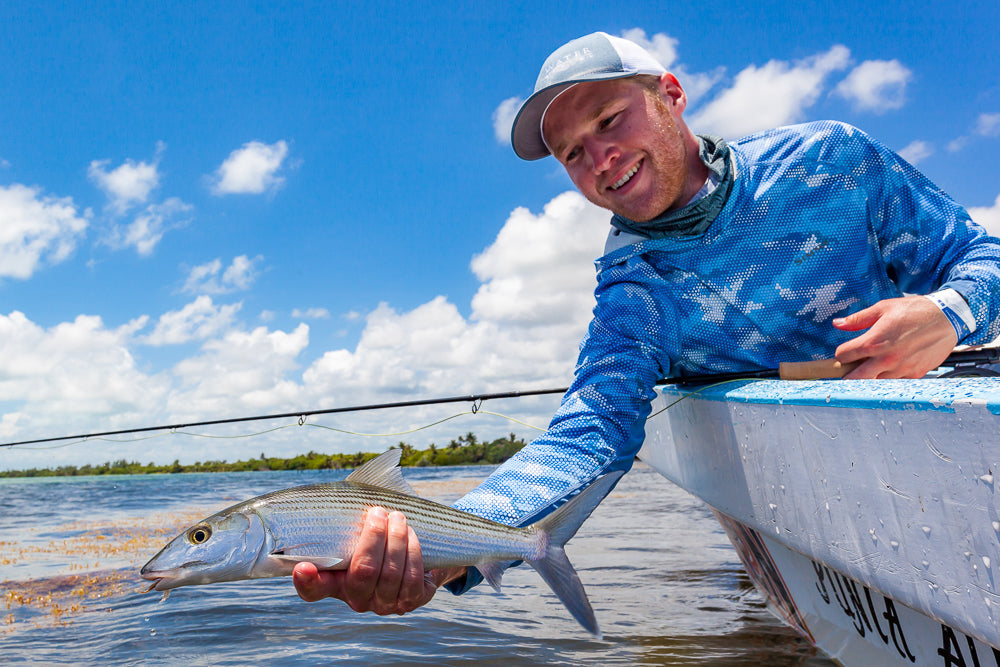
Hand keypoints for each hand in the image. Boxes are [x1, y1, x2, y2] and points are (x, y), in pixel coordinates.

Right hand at [292, 506, 464, 614]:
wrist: (413, 552)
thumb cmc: (377, 537)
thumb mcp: (357, 531)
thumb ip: (347, 521)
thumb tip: (343, 494)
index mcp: (335, 582)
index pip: (313, 589)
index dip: (307, 581)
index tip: (303, 567)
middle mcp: (358, 599)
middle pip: (364, 572)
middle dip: (374, 537)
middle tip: (379, 511)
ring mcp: (385, 604)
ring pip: (390, 575)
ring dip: (396, 541)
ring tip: (398, 517)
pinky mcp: (412, 602)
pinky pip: (412, 579)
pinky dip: (412, 552)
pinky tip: (411, 534)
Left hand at [832, 295, 957, 378]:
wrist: (947, 318)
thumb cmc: (915, 311)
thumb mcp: (883, 308)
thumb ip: (858, 319)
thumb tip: (837, 323)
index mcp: (874, 341)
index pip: (843, 356)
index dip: (841, 354)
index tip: (845, 352)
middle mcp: (885, 359)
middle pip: (854, 378)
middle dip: (848, 374)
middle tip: (851, 367)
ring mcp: (900, 369)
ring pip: (874, 382)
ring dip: (869, 376)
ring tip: (873, 365)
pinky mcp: (914, 374)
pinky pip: (894, 382)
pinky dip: (888, 377)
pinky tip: (890, 366)